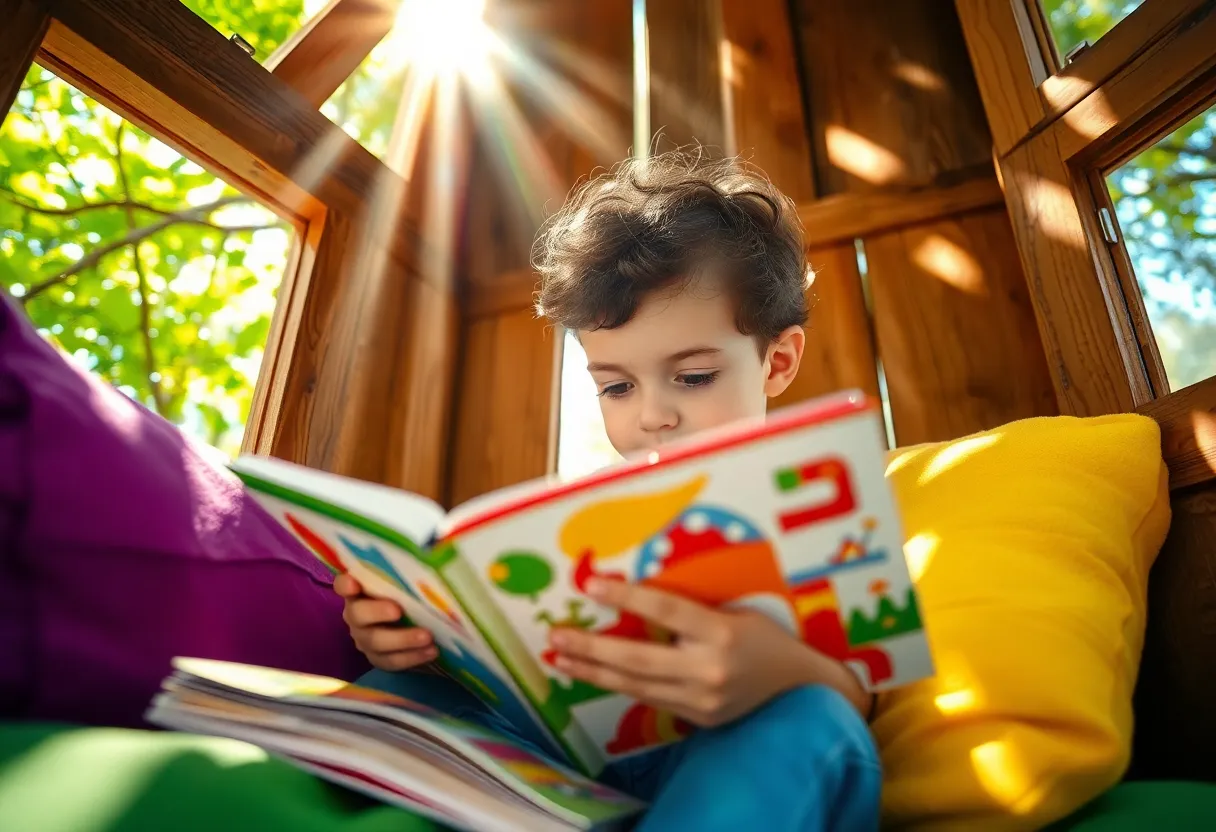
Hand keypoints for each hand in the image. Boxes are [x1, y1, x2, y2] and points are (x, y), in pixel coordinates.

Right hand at [334, 574, 436, 670]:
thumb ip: (405, 574)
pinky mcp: (378, 658)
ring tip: (427, 636)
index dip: (346, 585)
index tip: (354, 584)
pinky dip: (412, 657)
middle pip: (358, 615)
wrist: (416, 625)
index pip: (343, 585)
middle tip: (398, 611)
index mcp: (359, 591)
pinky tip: (431, 651)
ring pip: (376, 641)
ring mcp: (364, 638)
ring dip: (402, 639)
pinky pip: (391, 661)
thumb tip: (429, 556)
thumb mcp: (405, 583)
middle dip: (377, 612)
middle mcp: (356, 615)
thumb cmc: (408, 594)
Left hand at [549, 579, 869, 726]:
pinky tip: (592, 674)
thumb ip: (690, 609)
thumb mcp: (735, 610)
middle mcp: (709, 670)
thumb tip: (635, 593)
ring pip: (635, 685)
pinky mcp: (698, 719)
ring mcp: (702, 701)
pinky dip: (618, 685)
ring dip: (593, 672)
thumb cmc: (765, 636)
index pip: (666, 611)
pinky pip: (649, 699)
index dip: (626, 598)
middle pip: (638, 659)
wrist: (801, 687)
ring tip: (560, 659)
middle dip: (591, 649)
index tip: (593, 586)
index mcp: (722, 633)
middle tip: (556, 637)